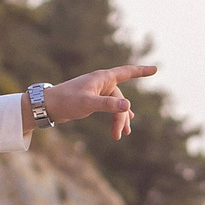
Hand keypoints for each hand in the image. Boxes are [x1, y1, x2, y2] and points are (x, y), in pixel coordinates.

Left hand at [39, 64, 156, 140]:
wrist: (48, 105)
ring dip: (119, 119)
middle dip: (122, 117)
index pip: (126, 72)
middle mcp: (101, 83)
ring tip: (122, 134)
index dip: (141, 71)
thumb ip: (108, 105)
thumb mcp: (88, 104)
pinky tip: (121, 125)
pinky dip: (114, 116)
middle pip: (120, 100)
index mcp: (102, 78)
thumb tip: (128, 106)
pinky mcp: (92, 100)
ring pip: (115, 105)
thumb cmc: (66, 101)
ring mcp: (97, 91)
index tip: (155, 69)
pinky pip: (109, 107)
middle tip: (119, 135)